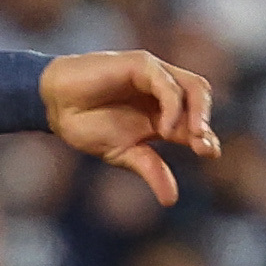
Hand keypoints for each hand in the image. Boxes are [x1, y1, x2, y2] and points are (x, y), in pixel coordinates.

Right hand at [41, 50, 219, 204]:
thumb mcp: (123, 154)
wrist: (55, 106)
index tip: (210, 153)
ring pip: (193, 87)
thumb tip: (172, 200)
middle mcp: (163, 91)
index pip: (195, 122)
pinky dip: (172, 106)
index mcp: (163, 113)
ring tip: (195, 138)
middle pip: (201, 98)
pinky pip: (166, 83)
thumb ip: (150, 170)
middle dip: (206, 123)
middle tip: (204, 148)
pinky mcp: (141, 64)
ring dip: (199, 112)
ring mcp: (153, 75)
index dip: (206, 137)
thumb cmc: (85, 125)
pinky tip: (165, 128)